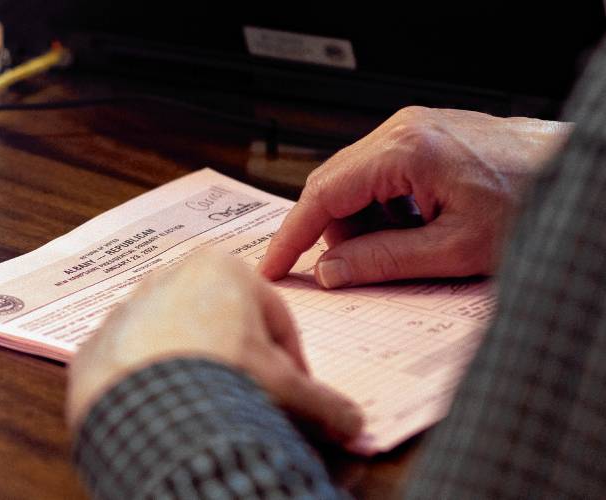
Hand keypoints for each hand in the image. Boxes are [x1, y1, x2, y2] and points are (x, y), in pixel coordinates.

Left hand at [67, 253, 361, 448]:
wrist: (147, 409)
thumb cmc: (222, 379)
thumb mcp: (286, 390)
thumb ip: (325, 404)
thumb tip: (354, 424)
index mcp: (224, 267)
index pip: (277, 319)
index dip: (293, 363)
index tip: (296, 395)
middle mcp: (172, 276)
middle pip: (226, 327)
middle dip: (243, 364)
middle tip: (253, 403)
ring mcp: (131, 307)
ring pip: (182, 341)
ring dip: (200, 371)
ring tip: (210, 409)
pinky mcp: (101, 341)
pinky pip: (141, 362)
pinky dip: (158, 383)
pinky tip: (171, 410)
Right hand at [259, 106, 571, 286]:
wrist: (577, 174)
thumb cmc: (532, 203)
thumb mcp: (455, 249)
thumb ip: (384, 260)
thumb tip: (332, 270)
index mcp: (406, 151)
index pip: (323, 194)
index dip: (292, 235)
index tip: (273, 264)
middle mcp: (403, 130)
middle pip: (333, 185)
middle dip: (330, 233)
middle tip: (343, 271)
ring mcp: (413, 129)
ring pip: (354, 182)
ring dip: (361, 223)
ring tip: (402, 249)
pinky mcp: (423, 137)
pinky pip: (379, 175)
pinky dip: (382, 209)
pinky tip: (413, 229)